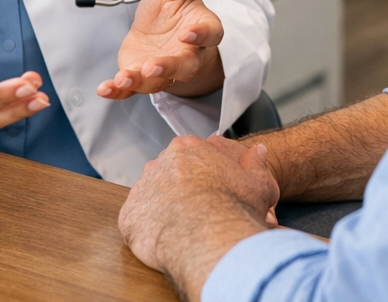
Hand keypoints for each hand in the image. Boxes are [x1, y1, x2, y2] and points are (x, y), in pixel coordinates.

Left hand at [97, 0, 224, 99]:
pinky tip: (105, 89)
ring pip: (156, 80)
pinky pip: (131, 89)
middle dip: (168, 67)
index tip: (189, 32)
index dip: (201, 35)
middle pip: (183, 66)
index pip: (209, 34)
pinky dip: (118, 92)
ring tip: (125, 77)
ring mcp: (163, 70)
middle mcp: (186, 55)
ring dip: (140, 80)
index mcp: (201, 29)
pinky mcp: (141, 77)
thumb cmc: (170, 8)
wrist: (155, 29)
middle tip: (153, 65)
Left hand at [119, 135, 278, 300]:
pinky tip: (166, 240)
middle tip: (196, 213)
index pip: (188, 157)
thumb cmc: (234, 209)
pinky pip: (136, 222)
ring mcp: (141, 189)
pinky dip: (147, 231)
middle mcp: (159, 163)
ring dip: (162, 210)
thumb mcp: (259, 183)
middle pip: (167, 175)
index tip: (209, 193)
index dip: (200, 177)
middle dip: (179, 191)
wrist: (210, 238)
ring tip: (183, 230)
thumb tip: (258, 151)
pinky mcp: (129, 217)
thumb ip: (256, 164)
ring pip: (151, 197)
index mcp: (187, 148)